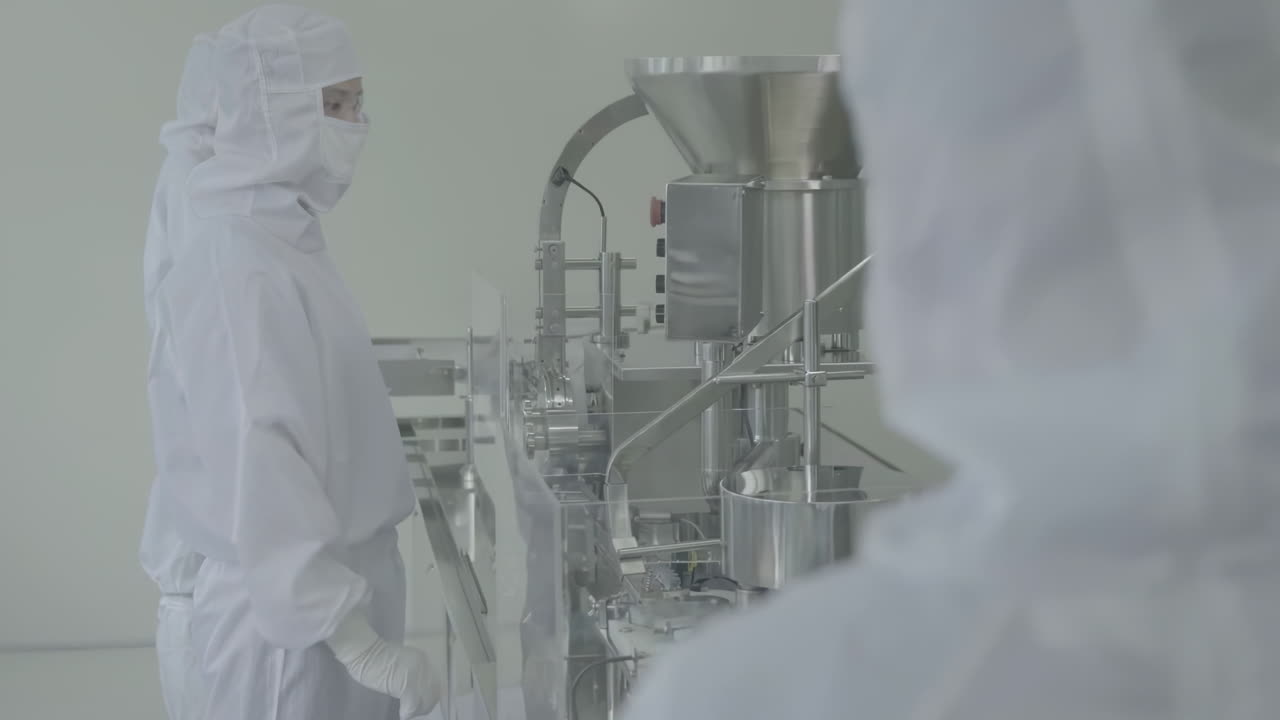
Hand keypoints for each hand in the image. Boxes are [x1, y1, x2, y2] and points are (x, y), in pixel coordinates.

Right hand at [327, 611, 441, 718]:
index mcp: (422, 659)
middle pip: (433, 692)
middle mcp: (423, 666)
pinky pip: (413, 705)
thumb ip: (410, 672)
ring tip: (408, 713)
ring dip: (417, 710)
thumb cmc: (375, 656)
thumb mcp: (400, 661)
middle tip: (414, 710)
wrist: (364, 651)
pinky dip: (409, 712)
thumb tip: (413, 687)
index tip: (421, 701)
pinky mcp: (407, 685)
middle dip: (425, 704)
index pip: (434, 682)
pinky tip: (403, 714)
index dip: (429, 695)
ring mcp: (417, 676)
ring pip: (426, 701)